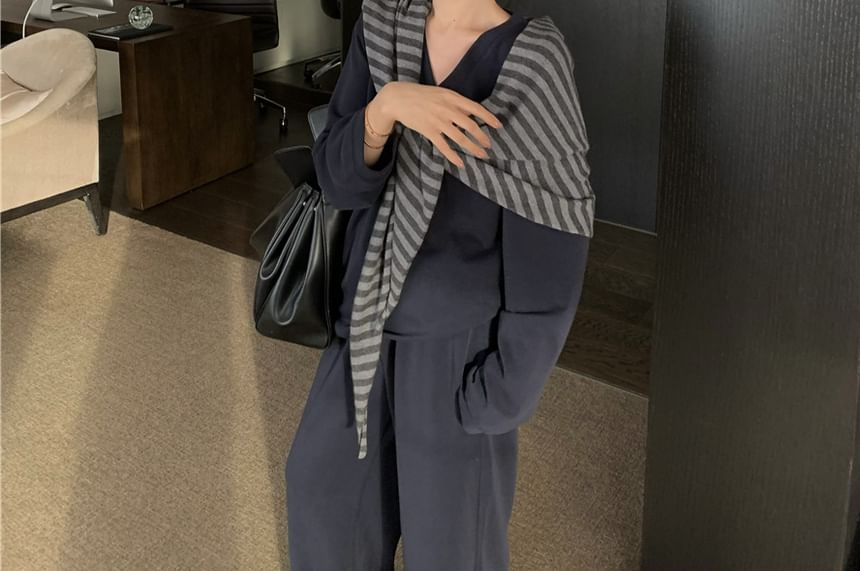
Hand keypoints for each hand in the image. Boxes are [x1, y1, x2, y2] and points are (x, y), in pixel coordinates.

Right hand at [369, 81, 502, 167]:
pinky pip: (444, 146)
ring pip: (460, 138)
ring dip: (472, 148)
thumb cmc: (420, 95)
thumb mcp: (440, 93)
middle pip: (470, 125)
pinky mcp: (429, 131)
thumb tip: (471, 113)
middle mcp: (447, 109)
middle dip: (482, 137)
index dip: (488, 118)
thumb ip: (455, 102)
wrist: (398, 98)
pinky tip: (460, 163)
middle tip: (489, 146)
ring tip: (481, 155)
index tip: (498, 126)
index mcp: (452, 97)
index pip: (475, 108)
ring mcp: (438, 121)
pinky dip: (453, 156)